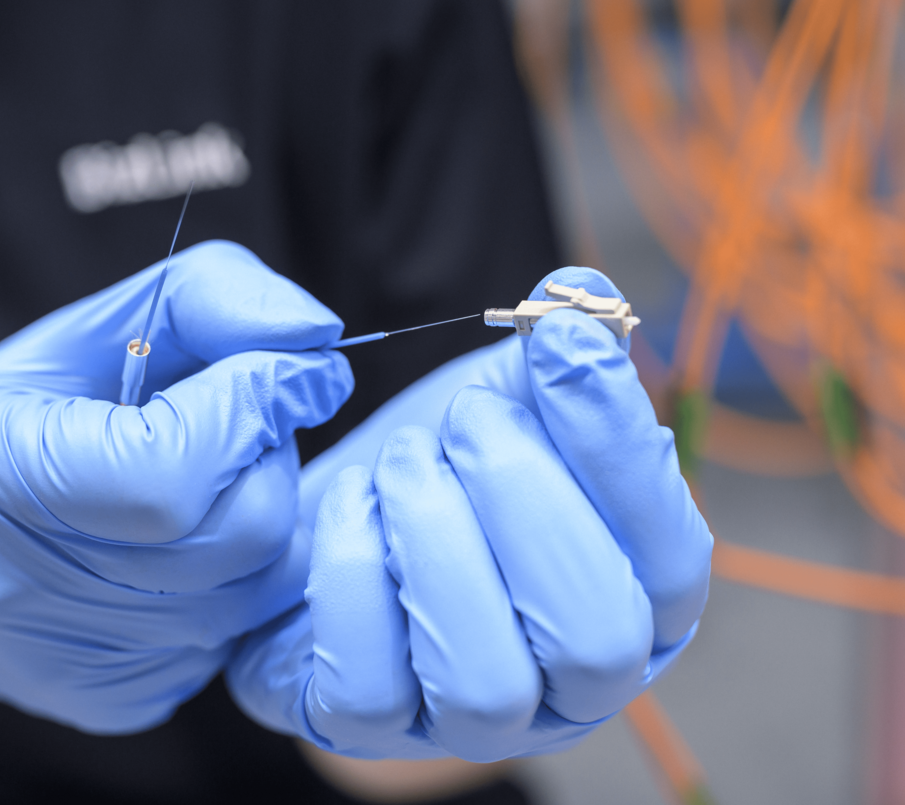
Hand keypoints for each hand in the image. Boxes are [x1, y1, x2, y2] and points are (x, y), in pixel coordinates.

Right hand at [0, 241, 352, 738]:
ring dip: (266, 507)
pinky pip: (245, 628)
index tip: (302, 367)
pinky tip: (188, 538)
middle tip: (239, 422)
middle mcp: (32, 593)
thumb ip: (203, 302)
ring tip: (209, 477)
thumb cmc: (19, 417)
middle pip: (247, 528)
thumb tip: (315, 335)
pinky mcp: (126, 698)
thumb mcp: (89, 331)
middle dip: (271, 454)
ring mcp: (84, 661)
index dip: (258, 405)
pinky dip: (243, 569)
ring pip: (267, 580)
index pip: (175, 468)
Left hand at [227, 267, 711, 760]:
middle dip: (523, 499)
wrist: (345, 513)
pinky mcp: (370, 726)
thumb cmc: (450, 463)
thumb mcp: (516, 396)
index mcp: (636, 594)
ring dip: (436, 539)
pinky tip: (349, 508)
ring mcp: (472, 720)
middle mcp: (572, 680)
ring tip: (403, 460)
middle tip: (467, 419)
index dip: (623, 446)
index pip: (677, 558)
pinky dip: (353, 575)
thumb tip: (586, 296)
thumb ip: (560, 353)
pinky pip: (370, 688)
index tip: (563, 342)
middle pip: (595, 636)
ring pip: (486, 680)